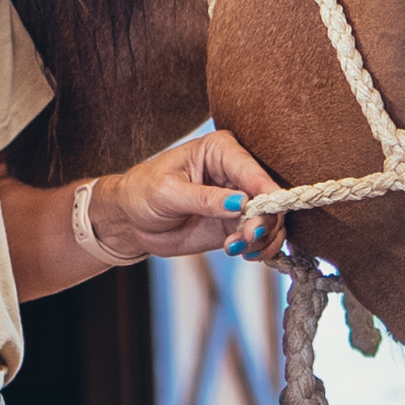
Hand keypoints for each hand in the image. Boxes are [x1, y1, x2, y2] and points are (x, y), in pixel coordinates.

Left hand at [86, 131, 285, 262]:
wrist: (132, 219)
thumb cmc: (143, 192)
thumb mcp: (167, 192)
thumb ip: (204, 198)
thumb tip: (241, 203)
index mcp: (221, 151)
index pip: (253, 171)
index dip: (265, 194)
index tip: (258, 218)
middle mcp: (236, 172)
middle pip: (270, 197)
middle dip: (264, 221)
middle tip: (246, 238)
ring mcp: (241, 200)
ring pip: (272, 219)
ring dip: (263, 238)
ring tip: (237, 247)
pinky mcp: (237, 224)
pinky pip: (262, 237)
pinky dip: (261, 248)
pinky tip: (244, 253)